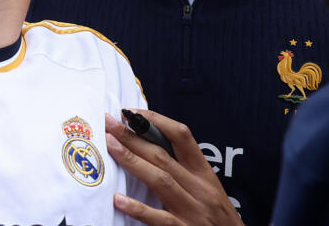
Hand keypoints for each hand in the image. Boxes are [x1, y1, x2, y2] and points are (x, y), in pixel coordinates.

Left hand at [105, 111, 241, 224]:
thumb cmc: (219, 219)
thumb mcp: (208, 189)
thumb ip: (184, 170)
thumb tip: (150, 146)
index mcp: (204, 174)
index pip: (182, 137)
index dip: (156, 122)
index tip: (132, 113)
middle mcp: (199, 189)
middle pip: (162, 155)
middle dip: (133, 137)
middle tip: (109, 123)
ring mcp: (192, 210)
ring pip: (160, 179)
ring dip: (132, 160)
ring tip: (110, 146)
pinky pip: (158, 218)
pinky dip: (137, 208)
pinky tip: (118, 199)